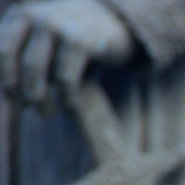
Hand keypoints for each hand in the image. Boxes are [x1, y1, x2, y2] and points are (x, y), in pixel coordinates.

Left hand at [0, 0, 133, 106]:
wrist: (119, 24)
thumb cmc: (77, 39)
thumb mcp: (46, 40)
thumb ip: (25, 54)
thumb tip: (8, 90)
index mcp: (21, 16)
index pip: (2, 51)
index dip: (6, 79)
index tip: (15, 102)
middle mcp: (35, 17)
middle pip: (15, 60)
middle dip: (20, 89)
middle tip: (29, 109)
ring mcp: (57, 27)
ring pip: (35, 68)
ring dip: (39, 97)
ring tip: (47, 114)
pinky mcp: (79, 42)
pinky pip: (64, 78)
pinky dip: (65, 97)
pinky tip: (70, 108)